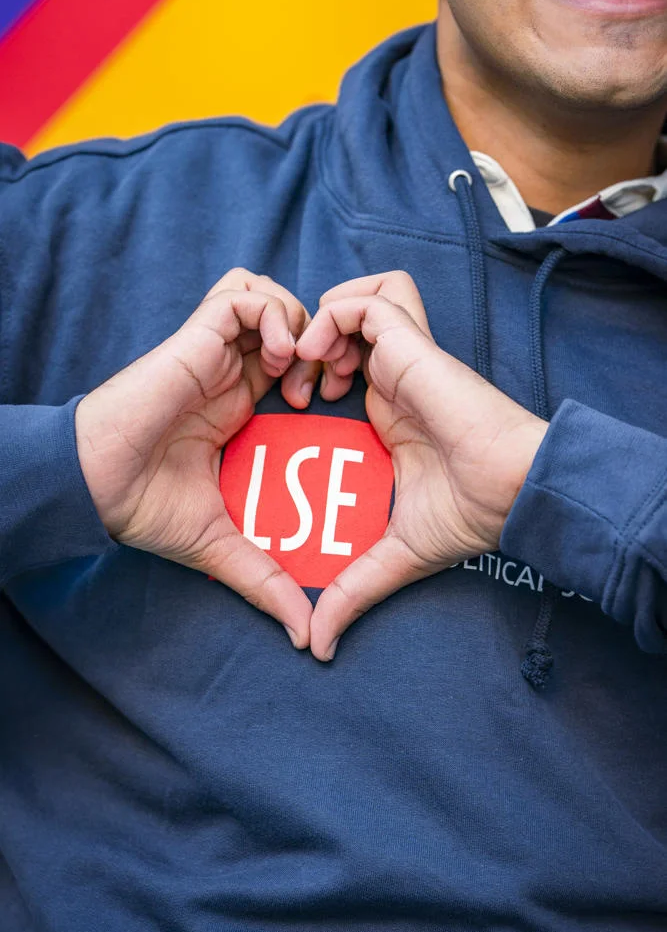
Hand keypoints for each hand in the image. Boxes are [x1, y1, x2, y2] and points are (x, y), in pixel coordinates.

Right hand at [76, 269, 318, 647]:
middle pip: (289, 321)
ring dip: (296, 322)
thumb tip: (305, 635)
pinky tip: (275, 358)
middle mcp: (231, 373)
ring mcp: (214, 352)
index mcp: (239, 405)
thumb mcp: (222, 546)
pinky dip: (268, 314)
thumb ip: (266, 581)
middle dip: (320, 341)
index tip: (333, 406)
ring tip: (298, 369)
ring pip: (268, 296)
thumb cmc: (146, 509)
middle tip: (327, 382)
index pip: (295, 363)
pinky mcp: (196, 339)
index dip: (322, 373)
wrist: (96, 486)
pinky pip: (242, 296)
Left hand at [296, 271, 547, 659]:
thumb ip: (351, 590)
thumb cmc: (466, 516)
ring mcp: (403, 358)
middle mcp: (391, 379)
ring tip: (309, 365)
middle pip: (341, 326)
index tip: (291, 411)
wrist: (511, 492)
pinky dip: (338, 316)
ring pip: (357, 298)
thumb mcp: (391, 555)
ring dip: (321, 322)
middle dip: (303, 346)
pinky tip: (324, 359)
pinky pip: (369, 301)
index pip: (338, 368)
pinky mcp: (414, 344)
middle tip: (293, 387)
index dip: (305, 378)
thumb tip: (319, 645)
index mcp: (384, 412)